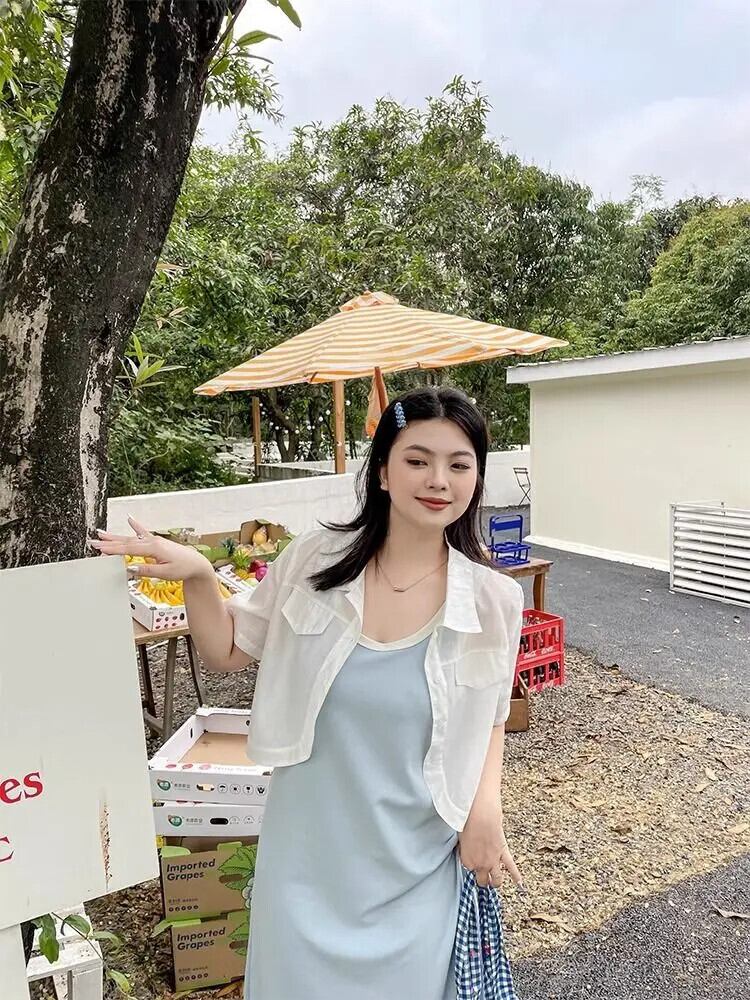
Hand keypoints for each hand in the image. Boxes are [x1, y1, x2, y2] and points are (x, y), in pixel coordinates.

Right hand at [89, 516, 212, 582]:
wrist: (196, 564)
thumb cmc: (184, 568)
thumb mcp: (166, 573)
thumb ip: (148, 570)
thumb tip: (131, 568)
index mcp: (154, 548)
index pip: (129, 549)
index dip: (113, 550)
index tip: (99, 549)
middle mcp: (152, 541)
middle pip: (126, 542)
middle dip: (108, 542)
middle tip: (92, 541)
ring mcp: (154, 540)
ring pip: (131, 537)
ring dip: (116, 536)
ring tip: (100, 533)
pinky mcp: (156, 542)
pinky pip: (143, 532)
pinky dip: (136, 525)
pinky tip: (130, 519)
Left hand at [458, 813, 522, 890]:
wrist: (481, 816)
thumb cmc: (469, 823)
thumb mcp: (460, 838)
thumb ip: (463, 847)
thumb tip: (465, 847)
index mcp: (467, 861)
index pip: (468, 869)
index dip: (470, 864)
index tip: (471, 861)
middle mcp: (480, 865)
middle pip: (482, 880)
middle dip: (482, 880)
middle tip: (482, 880)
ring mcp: (493, 861)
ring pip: (497, 880)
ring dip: (495, 883)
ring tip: (495, 883)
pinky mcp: (503, 854)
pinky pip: (511, 868)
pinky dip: (516, 876)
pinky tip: (519, 884)